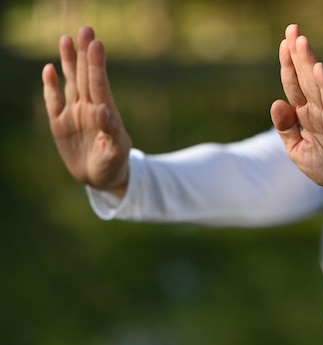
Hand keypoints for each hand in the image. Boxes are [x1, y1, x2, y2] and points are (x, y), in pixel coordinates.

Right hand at [42, 26, 130, 197]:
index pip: (100, 85)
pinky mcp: (59, 123)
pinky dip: (51, 87)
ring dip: (68, 62)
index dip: (97, 65)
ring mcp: (74, 114)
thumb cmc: (114, 163)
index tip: (96, 45)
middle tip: (86, 30)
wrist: (102, 178)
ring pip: (70, 83)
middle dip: (85, 55)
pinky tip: (49, 69)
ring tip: (67, 40)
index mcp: (106, 113)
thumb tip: (102, 109)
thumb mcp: (117, 152)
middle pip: (86, 77)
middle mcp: (90, 108)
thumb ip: (111, 131)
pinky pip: (53, 101)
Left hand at [270, 24, 322, 198]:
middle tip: (292, 29)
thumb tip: (277, 103)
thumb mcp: (298, 151)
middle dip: (297, 54)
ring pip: (317, 85)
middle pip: (304, 78)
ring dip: (309, 63)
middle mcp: (318, 111)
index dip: (288, 66)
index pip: (294, 86)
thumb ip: (286, 129)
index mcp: (305, 116)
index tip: (284, 43)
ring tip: (301, 41)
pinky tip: (318, 70)